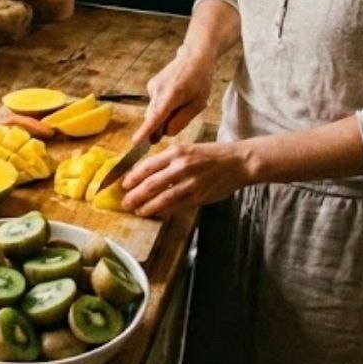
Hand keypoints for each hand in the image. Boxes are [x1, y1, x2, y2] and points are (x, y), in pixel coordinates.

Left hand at [119, 141, 249, 217]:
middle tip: (124, 202)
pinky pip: (177, 205)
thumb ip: (169, 160)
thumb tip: (147, 173)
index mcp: (177, 152)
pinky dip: (164, 210)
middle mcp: (182, 166)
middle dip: (135, 195)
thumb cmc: (213, 155)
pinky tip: (156, 213)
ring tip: (137, 210)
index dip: (133, 176)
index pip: (148, 165)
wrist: (239, 162)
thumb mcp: (188, 149)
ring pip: (162, 197)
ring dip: (147, 206)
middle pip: (151, 183)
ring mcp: (191, 182)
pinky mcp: (199, 195)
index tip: (123, 184)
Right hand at [133, 50, 214, 145]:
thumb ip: (182, 120)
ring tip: (182, 102)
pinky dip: (163, 105)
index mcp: (172, 95)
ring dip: (164, 115)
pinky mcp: (151, 85)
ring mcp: (152, 87)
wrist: (194, 56)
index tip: (134, 141)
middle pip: (153, 118)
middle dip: (161, 126)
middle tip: (179, 120)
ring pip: (154, 111)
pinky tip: (176, 95)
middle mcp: (158, 90)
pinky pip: (155, 103)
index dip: (145, 130)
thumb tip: (166, 133)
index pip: (156, 117)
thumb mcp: (198, 103)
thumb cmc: (200, 80)